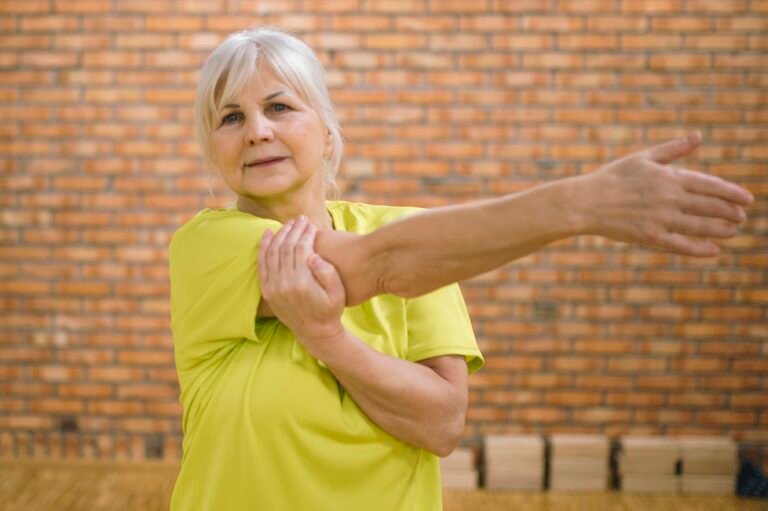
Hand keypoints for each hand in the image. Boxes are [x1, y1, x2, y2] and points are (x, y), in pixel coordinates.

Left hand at [258, 215, 346, 352]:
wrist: (315, 333)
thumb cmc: (330, 311)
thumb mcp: (337, 293)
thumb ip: (327, 273)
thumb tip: (312, 254)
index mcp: (302, 282)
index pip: (301, 248)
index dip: (306, 233)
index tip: (311, 224)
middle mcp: (284, 284)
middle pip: (286, 247)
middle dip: (294, 230)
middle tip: (301, 218)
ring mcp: (273, 287)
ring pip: (273, 252)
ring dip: (280, 235)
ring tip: (289, 223)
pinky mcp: (267, 290)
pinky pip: (262, 264)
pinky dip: (264, 247)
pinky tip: (268, 234)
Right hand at [578, 131, 754, 256]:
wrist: (585, 202)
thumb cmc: (612, 178)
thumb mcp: (643, 158)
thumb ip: (673, 149)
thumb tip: (698, 136)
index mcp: (669, 177)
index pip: (710, 185)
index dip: (731, 193)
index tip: (747, 199)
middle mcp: (669, 198)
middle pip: (709, 206)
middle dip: (730, 212)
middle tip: (742, 216)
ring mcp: (661, 219)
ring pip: (700, 226)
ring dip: (721, 229)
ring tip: (734, 231)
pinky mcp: (651, 236)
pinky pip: (681, 244)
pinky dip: (700, 248)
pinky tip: (714, 250)